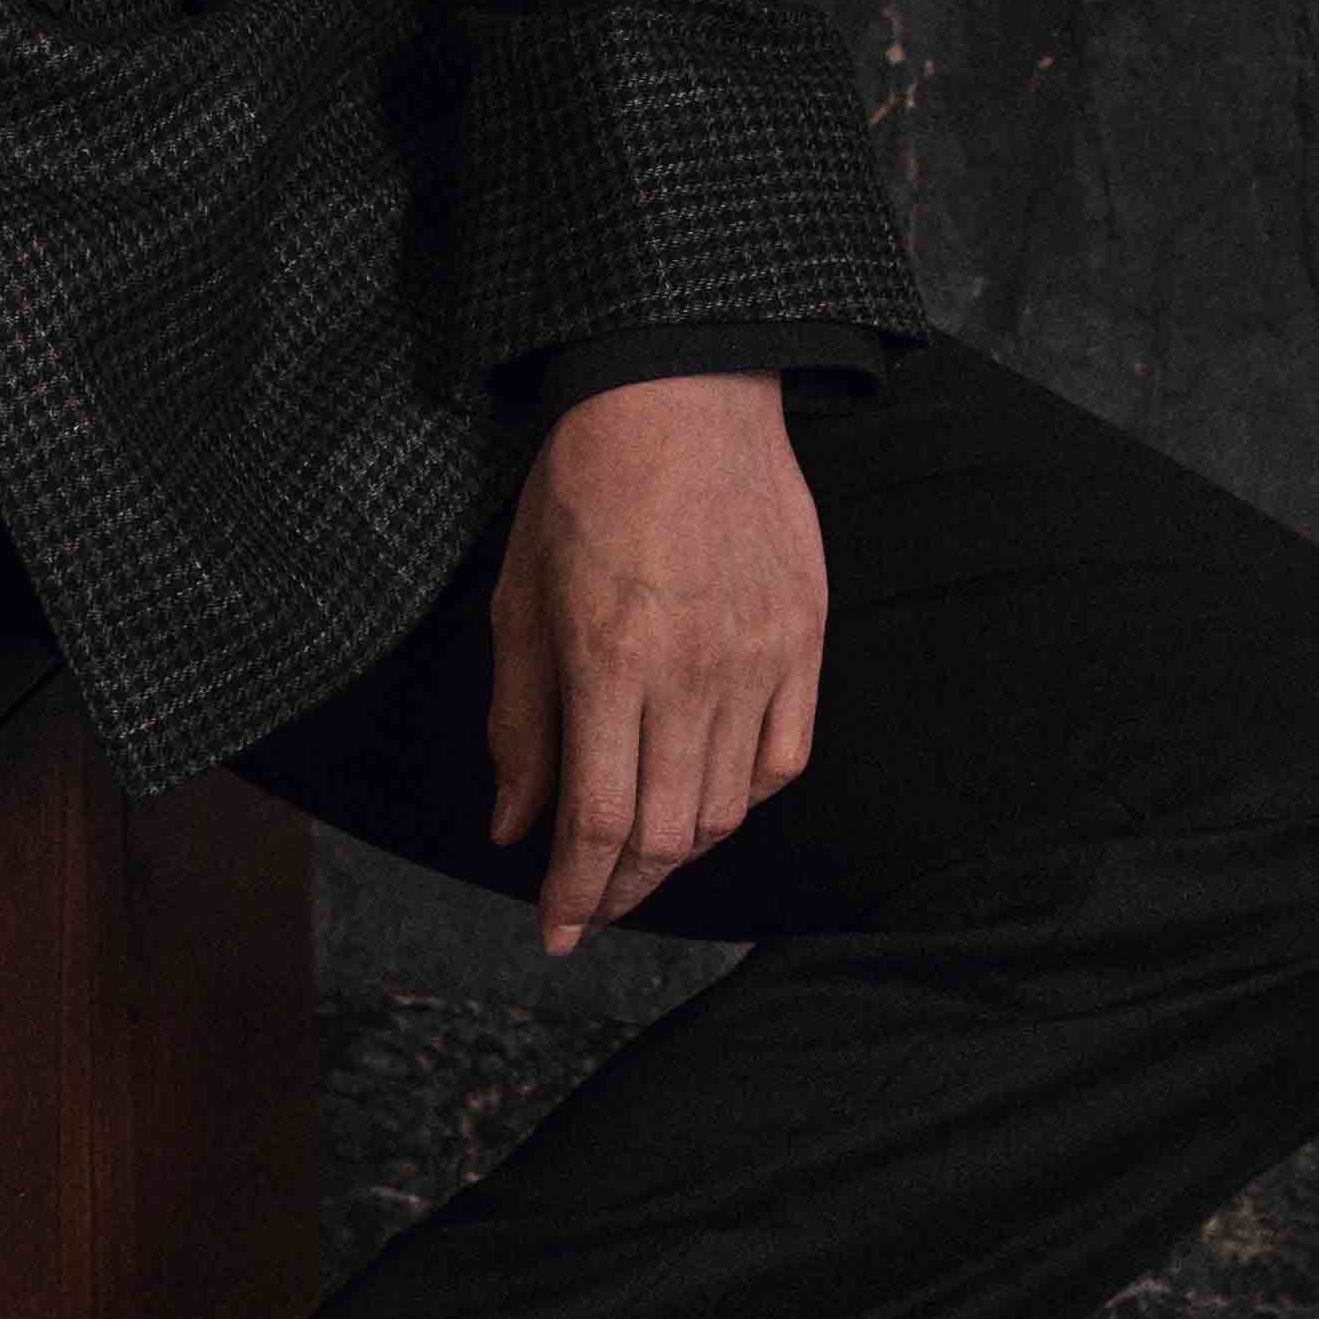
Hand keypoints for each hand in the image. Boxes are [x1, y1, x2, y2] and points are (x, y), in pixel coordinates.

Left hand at [485, 369, 824, 955]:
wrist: (681, 388)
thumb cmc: (584, 482)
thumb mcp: (519, 591)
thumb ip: (518, 718)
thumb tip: (514, 827)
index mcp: (608, 661)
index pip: (598, 823)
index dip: (574, 894)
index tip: (553, 930)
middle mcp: (690, 674)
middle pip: (667, 835)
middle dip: (620, 889)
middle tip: (589, 906)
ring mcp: (758, 660)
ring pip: (728, 809)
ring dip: (681, 851)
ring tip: (640, 857)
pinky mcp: (804, 641)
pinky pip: (784, 758)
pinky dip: (746, 797)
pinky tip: (711, 799)